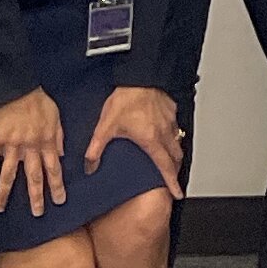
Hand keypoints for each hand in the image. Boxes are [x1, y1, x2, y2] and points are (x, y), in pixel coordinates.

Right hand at [0, 89, 68, 217]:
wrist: (17, 89)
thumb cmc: (38, 101)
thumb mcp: (56, 117)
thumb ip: (59, 137)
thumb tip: (61, 155)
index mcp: (47, 142)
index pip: (54, 169)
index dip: (57, 185)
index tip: (60, 200)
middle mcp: (30, 148)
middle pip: (34, 177)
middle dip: (36, 196)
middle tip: (37, 213)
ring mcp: (12, 147)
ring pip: (8, 175)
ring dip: (4, 193)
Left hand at [86, 85, 186, 199]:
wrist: (140, 75)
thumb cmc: (127, 98)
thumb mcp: (106, 127)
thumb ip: (96, 149)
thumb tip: (89, 166)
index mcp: (151, 141)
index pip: (165, 167)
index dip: (172, 182)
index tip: (177, 192)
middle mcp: (164, 133)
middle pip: (176, 157)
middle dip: (175, 169)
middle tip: (171, 177)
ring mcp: (170, 121)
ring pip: (177, 142)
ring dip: (175, 153)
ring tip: (169, 159)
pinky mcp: (171, 110)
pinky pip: (176, 128)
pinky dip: (173, 136)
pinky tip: (164, 133)